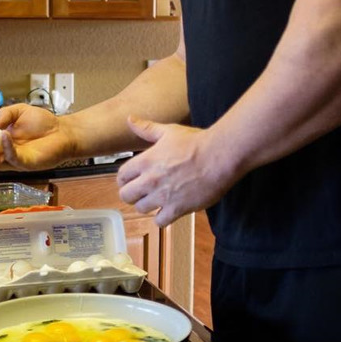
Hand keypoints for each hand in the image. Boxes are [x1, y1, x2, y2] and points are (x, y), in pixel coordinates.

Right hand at [0, 103, 73, 170]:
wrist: (63, 130)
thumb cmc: (43, 122)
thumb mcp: (19, 111)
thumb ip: (5, 114)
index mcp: (2, 144)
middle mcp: (7, 155)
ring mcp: (16, 161)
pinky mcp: (27, 163)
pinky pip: (13, 159)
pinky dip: (6, 147)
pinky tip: (5, 135)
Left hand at [116, 117, 233, 226]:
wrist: (219, 157)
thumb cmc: (195, 142)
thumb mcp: (168, 131)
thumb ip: (146, 128)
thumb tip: (130, 120)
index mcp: (145, 161)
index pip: (121, 176)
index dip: (124, 179)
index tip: (130, 179)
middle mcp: (150, 180)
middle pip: (126, 196)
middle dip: (131, 194)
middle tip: (140, 192)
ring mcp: (163, 196)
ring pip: (141, 209)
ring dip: (146, 205)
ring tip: (154, 200)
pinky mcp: (178, 208)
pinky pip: (160, 222)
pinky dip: (161, 218)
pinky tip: (167, 210)